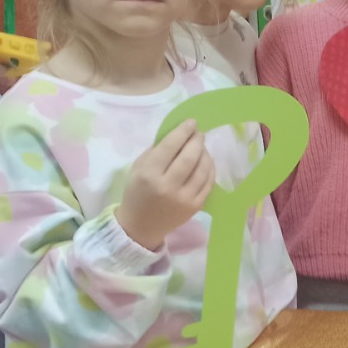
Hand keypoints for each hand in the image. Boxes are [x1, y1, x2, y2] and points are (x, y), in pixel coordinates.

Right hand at [117, 120, 215, 250]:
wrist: (141, 225)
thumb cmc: (137, 192)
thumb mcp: (138, 168)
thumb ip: (156, 151)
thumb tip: (178, 134)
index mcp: (149, 174)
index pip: (170, 147)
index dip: (183, 131)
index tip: (191, 122)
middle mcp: (167, 186)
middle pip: (190, 157)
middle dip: (197, 141)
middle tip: (199, 133)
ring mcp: (184, 198)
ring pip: (202, 169)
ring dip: (205, 153)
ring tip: (202, 147)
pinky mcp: (195, 206)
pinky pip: (208, 183)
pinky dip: (210, 169)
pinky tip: (206, 161)